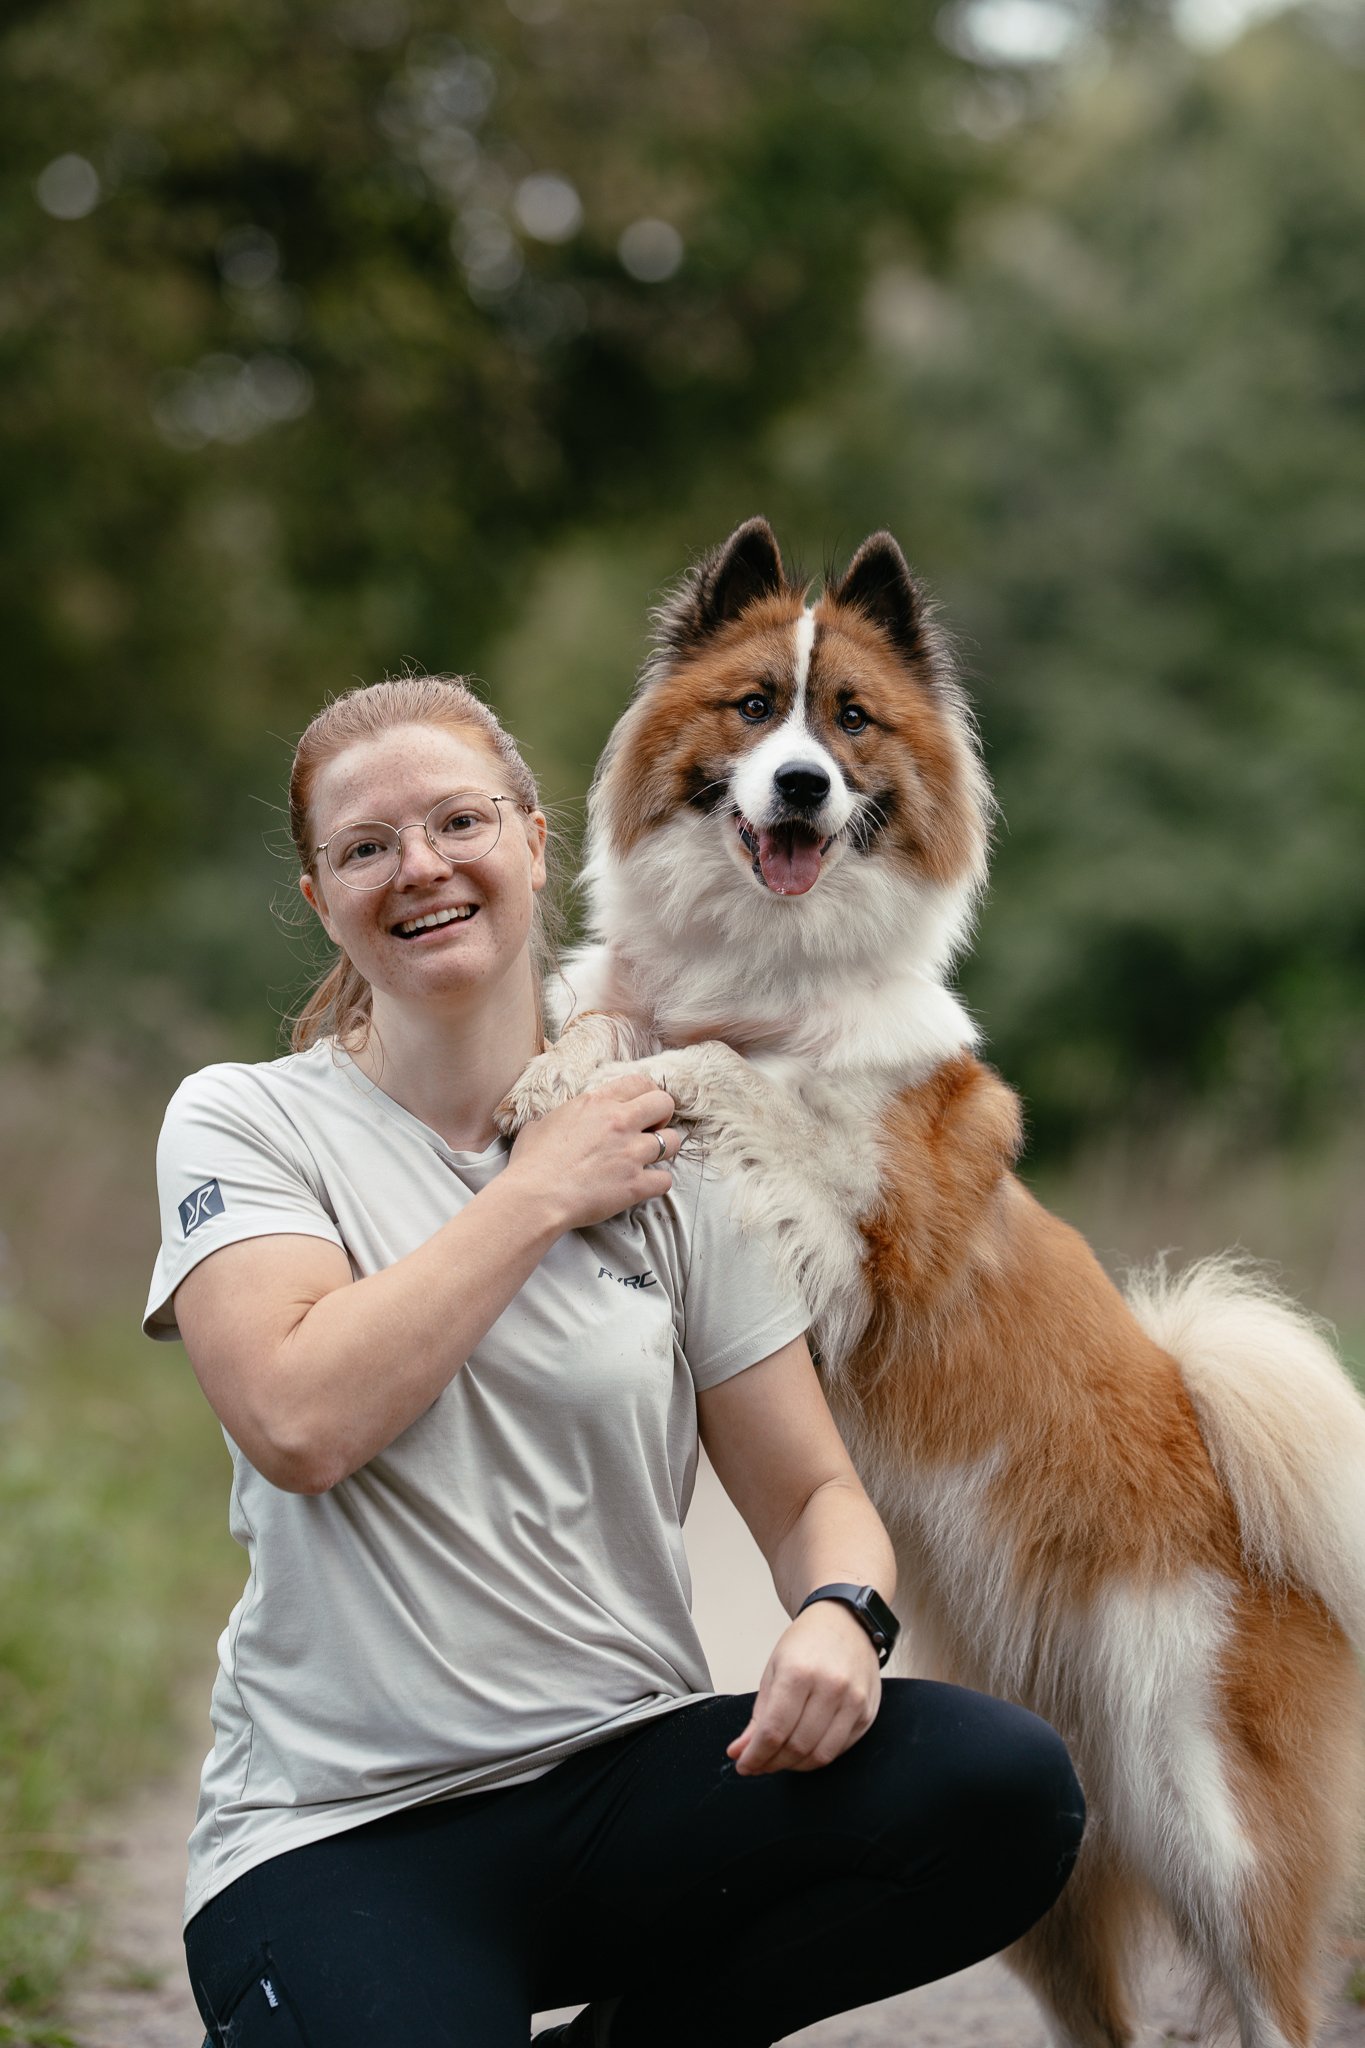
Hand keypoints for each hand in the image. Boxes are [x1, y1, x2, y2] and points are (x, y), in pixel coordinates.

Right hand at [504, 1071, 678, 1231]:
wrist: (535, 1196)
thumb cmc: (532, 1162)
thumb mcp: (541, 1124)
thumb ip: (560, 1118)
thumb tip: (553, 1123)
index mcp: (597, 1103)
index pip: (640, 1082)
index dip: (646, 1094)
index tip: (641, 1108)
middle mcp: (620, 1122)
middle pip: (665, 1104)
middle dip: (662, 1116)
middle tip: (649, 1130)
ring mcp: (631, 1153)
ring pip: (673, 1142)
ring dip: (664, 1149)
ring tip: (649, 1159)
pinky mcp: (635, 1184)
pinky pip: (665, 1180)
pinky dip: (657, 1183)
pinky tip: (643, 1185)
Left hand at [726, 1600, 880, 1775]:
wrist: (846, 1620)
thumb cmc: (807, 1642)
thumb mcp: (774, 1670)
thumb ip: (758, 1716)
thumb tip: (739, 1752)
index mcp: (799, 1672)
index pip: (773, 1731)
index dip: (755, 1756)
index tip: (743, 1764)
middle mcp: (830, 1687)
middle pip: (796, 1746)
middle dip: (772, 1763)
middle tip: (759, 1764)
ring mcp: (853, 1701)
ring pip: (820, 1755)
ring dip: (795, 1766)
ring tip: (780, 1759)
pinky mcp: (867, 1712)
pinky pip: (839, 1749)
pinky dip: (818, 1757)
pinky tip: (804, 1750)